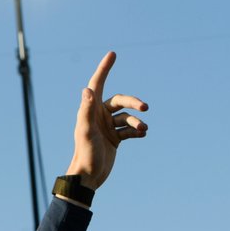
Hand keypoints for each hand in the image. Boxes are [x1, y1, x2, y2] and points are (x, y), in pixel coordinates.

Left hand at [64, 51, 148, 190]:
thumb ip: (86, 110)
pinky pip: (130, 129)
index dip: (104, 69)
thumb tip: (87, 89)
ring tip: (143, 130)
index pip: (98, 84)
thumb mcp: (85, 131)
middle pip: (120, 101)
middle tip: (145, 107)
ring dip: (136, 122)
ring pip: (127, 117)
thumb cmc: (85, 153)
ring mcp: (107, 127)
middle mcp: (98, 116)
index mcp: (90, 111)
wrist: (88, 177)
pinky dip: (137, 131)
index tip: (112, 53)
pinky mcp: (115, 138)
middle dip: (133, 102)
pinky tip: (142, 135)